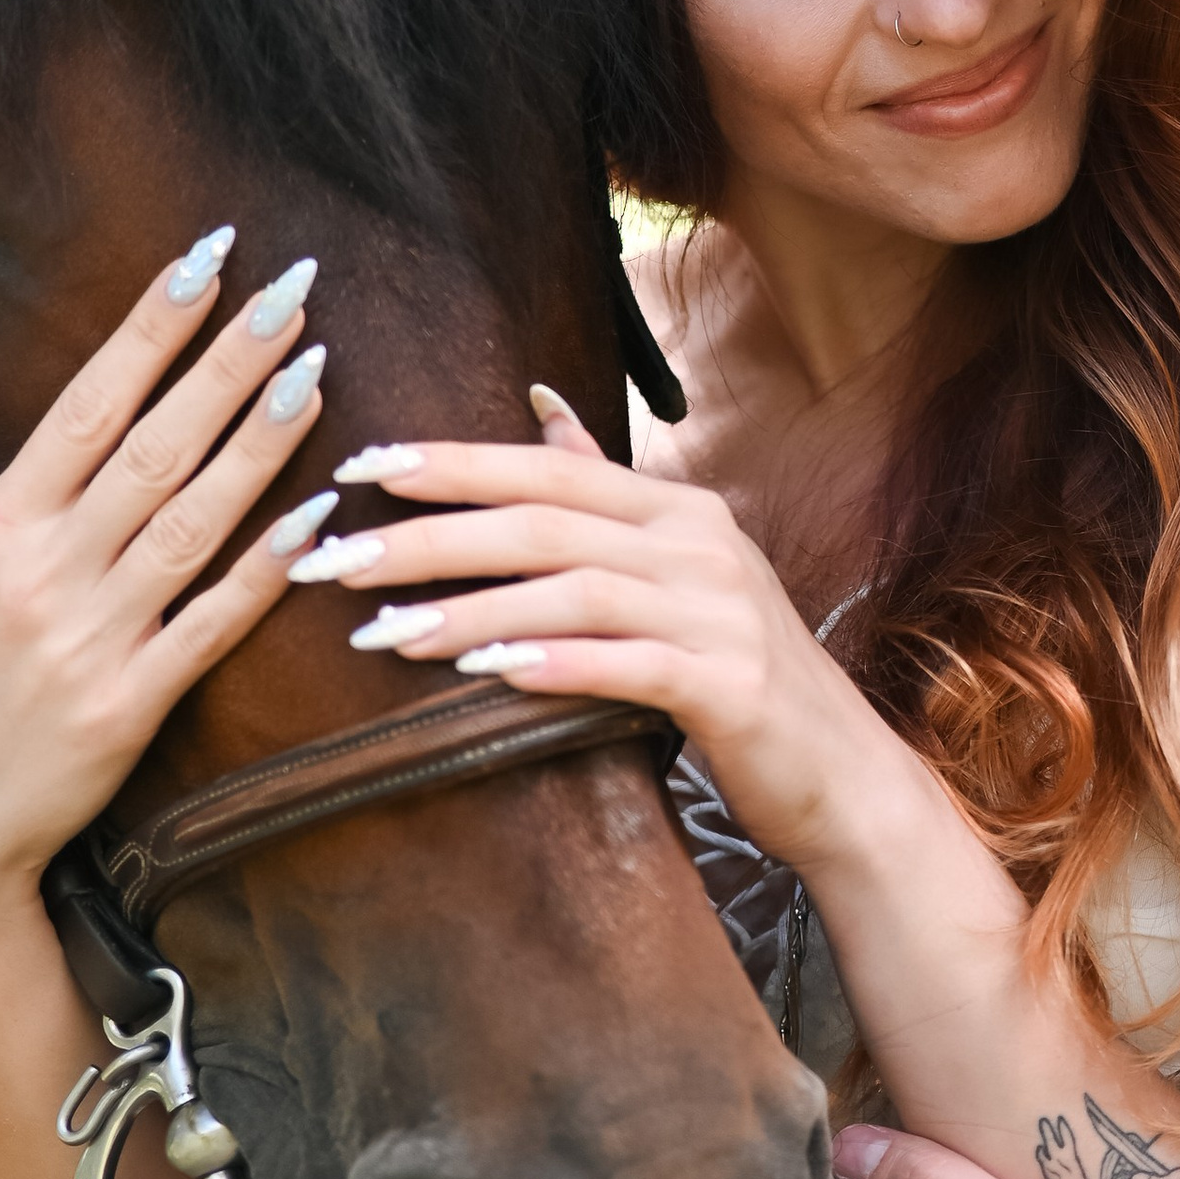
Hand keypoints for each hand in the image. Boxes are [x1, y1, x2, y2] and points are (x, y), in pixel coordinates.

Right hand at [0, 237, 326, 953]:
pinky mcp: (130, 706)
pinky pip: (212, 623)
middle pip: (157, 445)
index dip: (153, 327)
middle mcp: (46, 573)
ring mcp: (93, 639)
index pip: (89, 403)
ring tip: (317, 369)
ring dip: (262, 442)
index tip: (208, 260)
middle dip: (230, 360)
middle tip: (295, 290)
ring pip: (196, 520)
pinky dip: (266, 567)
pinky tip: (318, 512)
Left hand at [299, 407, 901, 865]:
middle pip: (547, 520)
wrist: (845, 776)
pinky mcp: (731, 685)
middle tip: (334, 557)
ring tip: (382, 634)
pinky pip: (627, 664)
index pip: (552, 466)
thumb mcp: (682, 570)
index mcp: (682, 508)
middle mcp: (704, 544)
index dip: (454, 462)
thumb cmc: (743, 678)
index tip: (358, 470)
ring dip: (469, 610)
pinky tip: (486, 675)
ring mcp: (721, 611)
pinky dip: (553, 662)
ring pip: (573, 591)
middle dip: (430, 537)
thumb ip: (609, 493)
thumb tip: (538, 402)